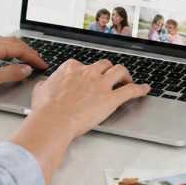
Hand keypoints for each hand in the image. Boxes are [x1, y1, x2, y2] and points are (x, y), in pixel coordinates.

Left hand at [0, 36, 46, 96]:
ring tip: (22, 60)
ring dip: (14, 51)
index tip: (42, 65)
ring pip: (1, 44)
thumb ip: (10, 73)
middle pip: (12, 43)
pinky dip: (2, 52)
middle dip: (26, 52)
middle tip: (36, 62)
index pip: (20, 49)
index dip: (33, 58)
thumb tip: (25, 69)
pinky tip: (0, 59)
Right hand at [29, 59, 149, 136]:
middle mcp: (88, 72)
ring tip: (129, 80)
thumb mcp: (40, 90)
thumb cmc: (46, 109)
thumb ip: (46, 84)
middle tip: (112, 77)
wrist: (54, 120)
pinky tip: (145, 89)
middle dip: (109, 69)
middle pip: (105, 64)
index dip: (88, 72)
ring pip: (120, 71)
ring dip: (125, 75)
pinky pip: (130, 90)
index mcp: (71, 68)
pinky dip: (140, 89)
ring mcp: (101, 84)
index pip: (84, 65)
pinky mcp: (111, 99)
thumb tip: (45, 84)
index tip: (90, 78)